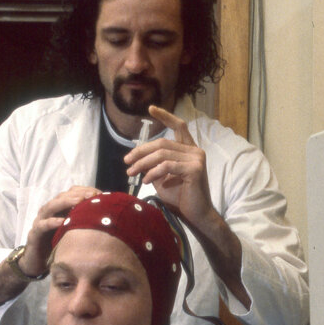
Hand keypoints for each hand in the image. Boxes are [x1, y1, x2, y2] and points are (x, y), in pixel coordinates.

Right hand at [20, 186, 100, 275]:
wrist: (37, 263)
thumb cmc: (57, 246)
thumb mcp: (73, 233)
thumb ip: (84, 223)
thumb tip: (107, 218)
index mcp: (59, 210)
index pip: (70, 194)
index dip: (84, 191)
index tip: (98, 193)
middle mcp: (49, 213)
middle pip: (61, 197)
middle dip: (76, 194)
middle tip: (91, 194)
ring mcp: (40, 222)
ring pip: (50, 207)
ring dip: (64, 202)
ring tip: (79, 201)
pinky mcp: (34, 235)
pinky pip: (41, 226)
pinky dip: (51, 222)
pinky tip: (61, 221)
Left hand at [124, 105, 215, 230]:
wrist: (195, 215)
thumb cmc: (180, 198)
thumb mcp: (162, 177)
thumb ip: (154, 164)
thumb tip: (136, 158)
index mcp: (189, 149)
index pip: (179, 126)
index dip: (165, 116)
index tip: (151, 109)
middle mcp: (195, 150)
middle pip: (162, 143)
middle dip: (141, 151)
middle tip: (126, 161)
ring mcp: (196, 159)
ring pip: (162, 154)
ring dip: (142, 163)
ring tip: (131, 173)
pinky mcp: (195, 169)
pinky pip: (167, 166)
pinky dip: (153, 173)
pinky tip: (146, 181)